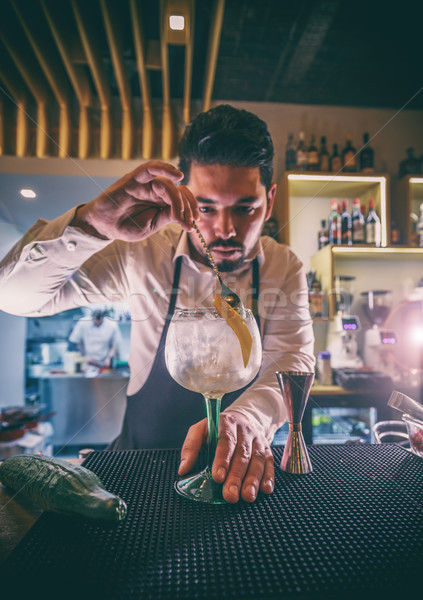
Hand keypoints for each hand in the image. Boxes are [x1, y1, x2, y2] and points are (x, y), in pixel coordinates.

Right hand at [72, 161, 198, 240]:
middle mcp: (155, 190)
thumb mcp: (151, 225)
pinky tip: (176, 174)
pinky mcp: (133, 179)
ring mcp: (145, 184)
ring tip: (181, 213)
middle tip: (188, 222)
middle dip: (187, 207)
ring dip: (178, 198)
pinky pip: (149, 169)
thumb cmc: (126, 225)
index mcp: (161, 201)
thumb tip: (185, 215)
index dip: (190, 210)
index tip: (192, 225)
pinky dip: (163, 168)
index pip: (182, 199)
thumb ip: (166, 217)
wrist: (104, 226)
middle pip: (178, 191)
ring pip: (168, 183)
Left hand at [179, 411, 274, 502]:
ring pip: (258, 460)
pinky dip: (268, 477)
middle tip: (230, 495)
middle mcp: (245, 431)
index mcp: (227, 423)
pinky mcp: (267, 450)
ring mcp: (258, 440)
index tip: (218, 477)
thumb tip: (183, 469)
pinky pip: (270, 463)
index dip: (223, 459)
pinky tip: (265, 489)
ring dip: (253, 480)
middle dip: (236, 476)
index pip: (226, 440)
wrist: (242, 418)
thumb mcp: (200, 430)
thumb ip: (191, 447)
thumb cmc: (217, 429)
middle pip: (242, 454)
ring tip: (247, 496)